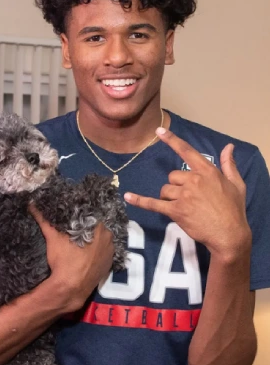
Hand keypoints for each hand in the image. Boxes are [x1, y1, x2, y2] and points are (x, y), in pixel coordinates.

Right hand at [29, 204, 114, 310]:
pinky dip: (96, 251)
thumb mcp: (52, 237)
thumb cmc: (64, 260)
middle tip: (74, 228)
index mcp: (98, 226)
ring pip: (101, 239)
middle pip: (97, 226)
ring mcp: (110, 252)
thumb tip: (31, 203)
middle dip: (87, 226)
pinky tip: (86, 253)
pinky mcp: (109, 265)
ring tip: (79, 240)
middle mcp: (109, 237)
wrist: (72, 288)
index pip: (91, 214)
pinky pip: (103, 252)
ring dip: (93, 238)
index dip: (82, 214)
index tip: (73, 216)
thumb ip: (43, 219)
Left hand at [124, 128, 250, 261]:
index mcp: (207, 171)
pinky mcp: (175, 210)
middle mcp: (193, 180)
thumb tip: (228, 147)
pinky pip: (153, 203)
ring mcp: (183, 195)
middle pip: (172, 176)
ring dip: (170, 198)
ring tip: (186, 208)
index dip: (172, 140)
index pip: (187, 151)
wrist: (229, 234)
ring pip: (165, 190)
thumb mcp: (236, 184)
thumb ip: (229, 164)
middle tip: (191, 199)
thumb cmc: (233, 209)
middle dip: (178, 186)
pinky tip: (128, 197)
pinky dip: (140, 201)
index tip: (158, 131)